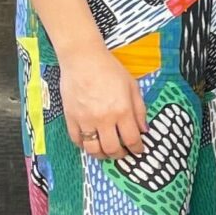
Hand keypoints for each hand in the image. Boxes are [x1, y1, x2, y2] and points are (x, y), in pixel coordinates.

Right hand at [55, 43, 145, 160]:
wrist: (82, 59)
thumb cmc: (109, 69)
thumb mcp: (132, 86)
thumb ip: (139, 110)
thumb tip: (144, 130)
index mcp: (122, 110)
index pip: (132, 139)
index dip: (137, 148)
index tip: (139, 150)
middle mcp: (104, 119)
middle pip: (112, 149)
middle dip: (120, 155)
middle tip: (123, 153)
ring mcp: (85, 120)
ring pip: (93, 149)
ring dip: (101, 155)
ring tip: (106, 152)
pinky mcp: (71, 118)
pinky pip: (77, 140)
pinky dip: (84, 145)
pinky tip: (90, 142)